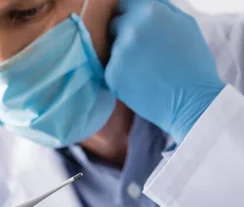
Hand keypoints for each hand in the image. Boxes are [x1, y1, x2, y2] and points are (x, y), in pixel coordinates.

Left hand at [105, 0, 225, 142]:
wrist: (191, 100)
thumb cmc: (193, 62)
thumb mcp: (184, 23)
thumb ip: (160, 9)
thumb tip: (140, 4)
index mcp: (149, 12)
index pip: (123, 4)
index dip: (128, 15)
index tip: (132, 25)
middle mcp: (130, 29)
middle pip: (114, 25)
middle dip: (123, 34)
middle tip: (142, 51)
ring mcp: (118, 53)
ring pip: (112, 49)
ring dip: (123, 56)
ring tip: (145, 69)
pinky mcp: (111, 75)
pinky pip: (110, 69)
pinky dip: (120, 75)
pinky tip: (139, 81)